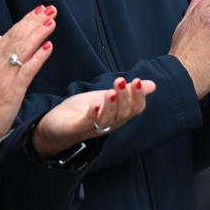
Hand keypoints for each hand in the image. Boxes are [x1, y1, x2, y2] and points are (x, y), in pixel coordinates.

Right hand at [0, 7, 57, 141]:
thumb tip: (0, 38)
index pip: (11, 34)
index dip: (26, 21)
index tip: (39, 10)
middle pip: (18, 37)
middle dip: (35, 22)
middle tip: (50, 9)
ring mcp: (5, 75)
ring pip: (23, 49)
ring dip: (38, 33)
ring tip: (51, 22)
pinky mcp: (13, 89)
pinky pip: (27, 69)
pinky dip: (38, 57)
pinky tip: (48, 47)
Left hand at [34, 78, 155, 156]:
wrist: (56, 127)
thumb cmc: (83, 112)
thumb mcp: (107, 98)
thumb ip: (127, 92)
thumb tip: (153, 85)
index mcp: (118, 116)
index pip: (135, 109)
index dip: (138, 97)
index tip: (138, 80)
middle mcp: (109, 124)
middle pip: (123, 114)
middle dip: (124, 97)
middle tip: (121, 80)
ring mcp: (92, 128)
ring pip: (107, 119)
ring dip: (111, 105)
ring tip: (111, 90)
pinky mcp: (76, 129)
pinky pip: (86, 123)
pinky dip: (92, 114)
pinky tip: (95, 103)